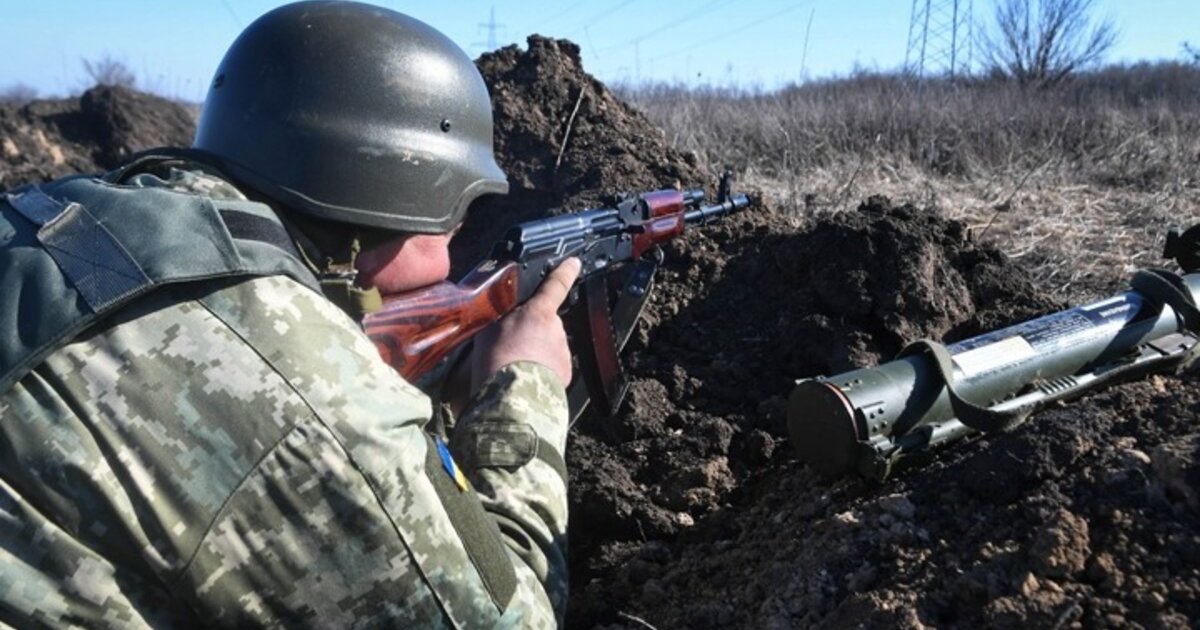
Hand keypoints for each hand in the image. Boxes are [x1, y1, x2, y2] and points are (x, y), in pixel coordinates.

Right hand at [471, 258, 581, 389]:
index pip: (556, 285)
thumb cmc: (496, 363)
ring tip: (514, 367)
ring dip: (536, 353)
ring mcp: (562, 351)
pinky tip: (525, 379)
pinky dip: (542, 371)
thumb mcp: (488, 330)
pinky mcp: (565, 373)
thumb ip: (500, 317)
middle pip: (545, 324)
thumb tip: (499, 315)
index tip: (574, 263)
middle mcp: (555, 329)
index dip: (565, 272)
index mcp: (538, 312)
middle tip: (510, 347)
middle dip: (532, 332)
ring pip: (549, 346)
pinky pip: (553, 367)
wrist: (512, 397)